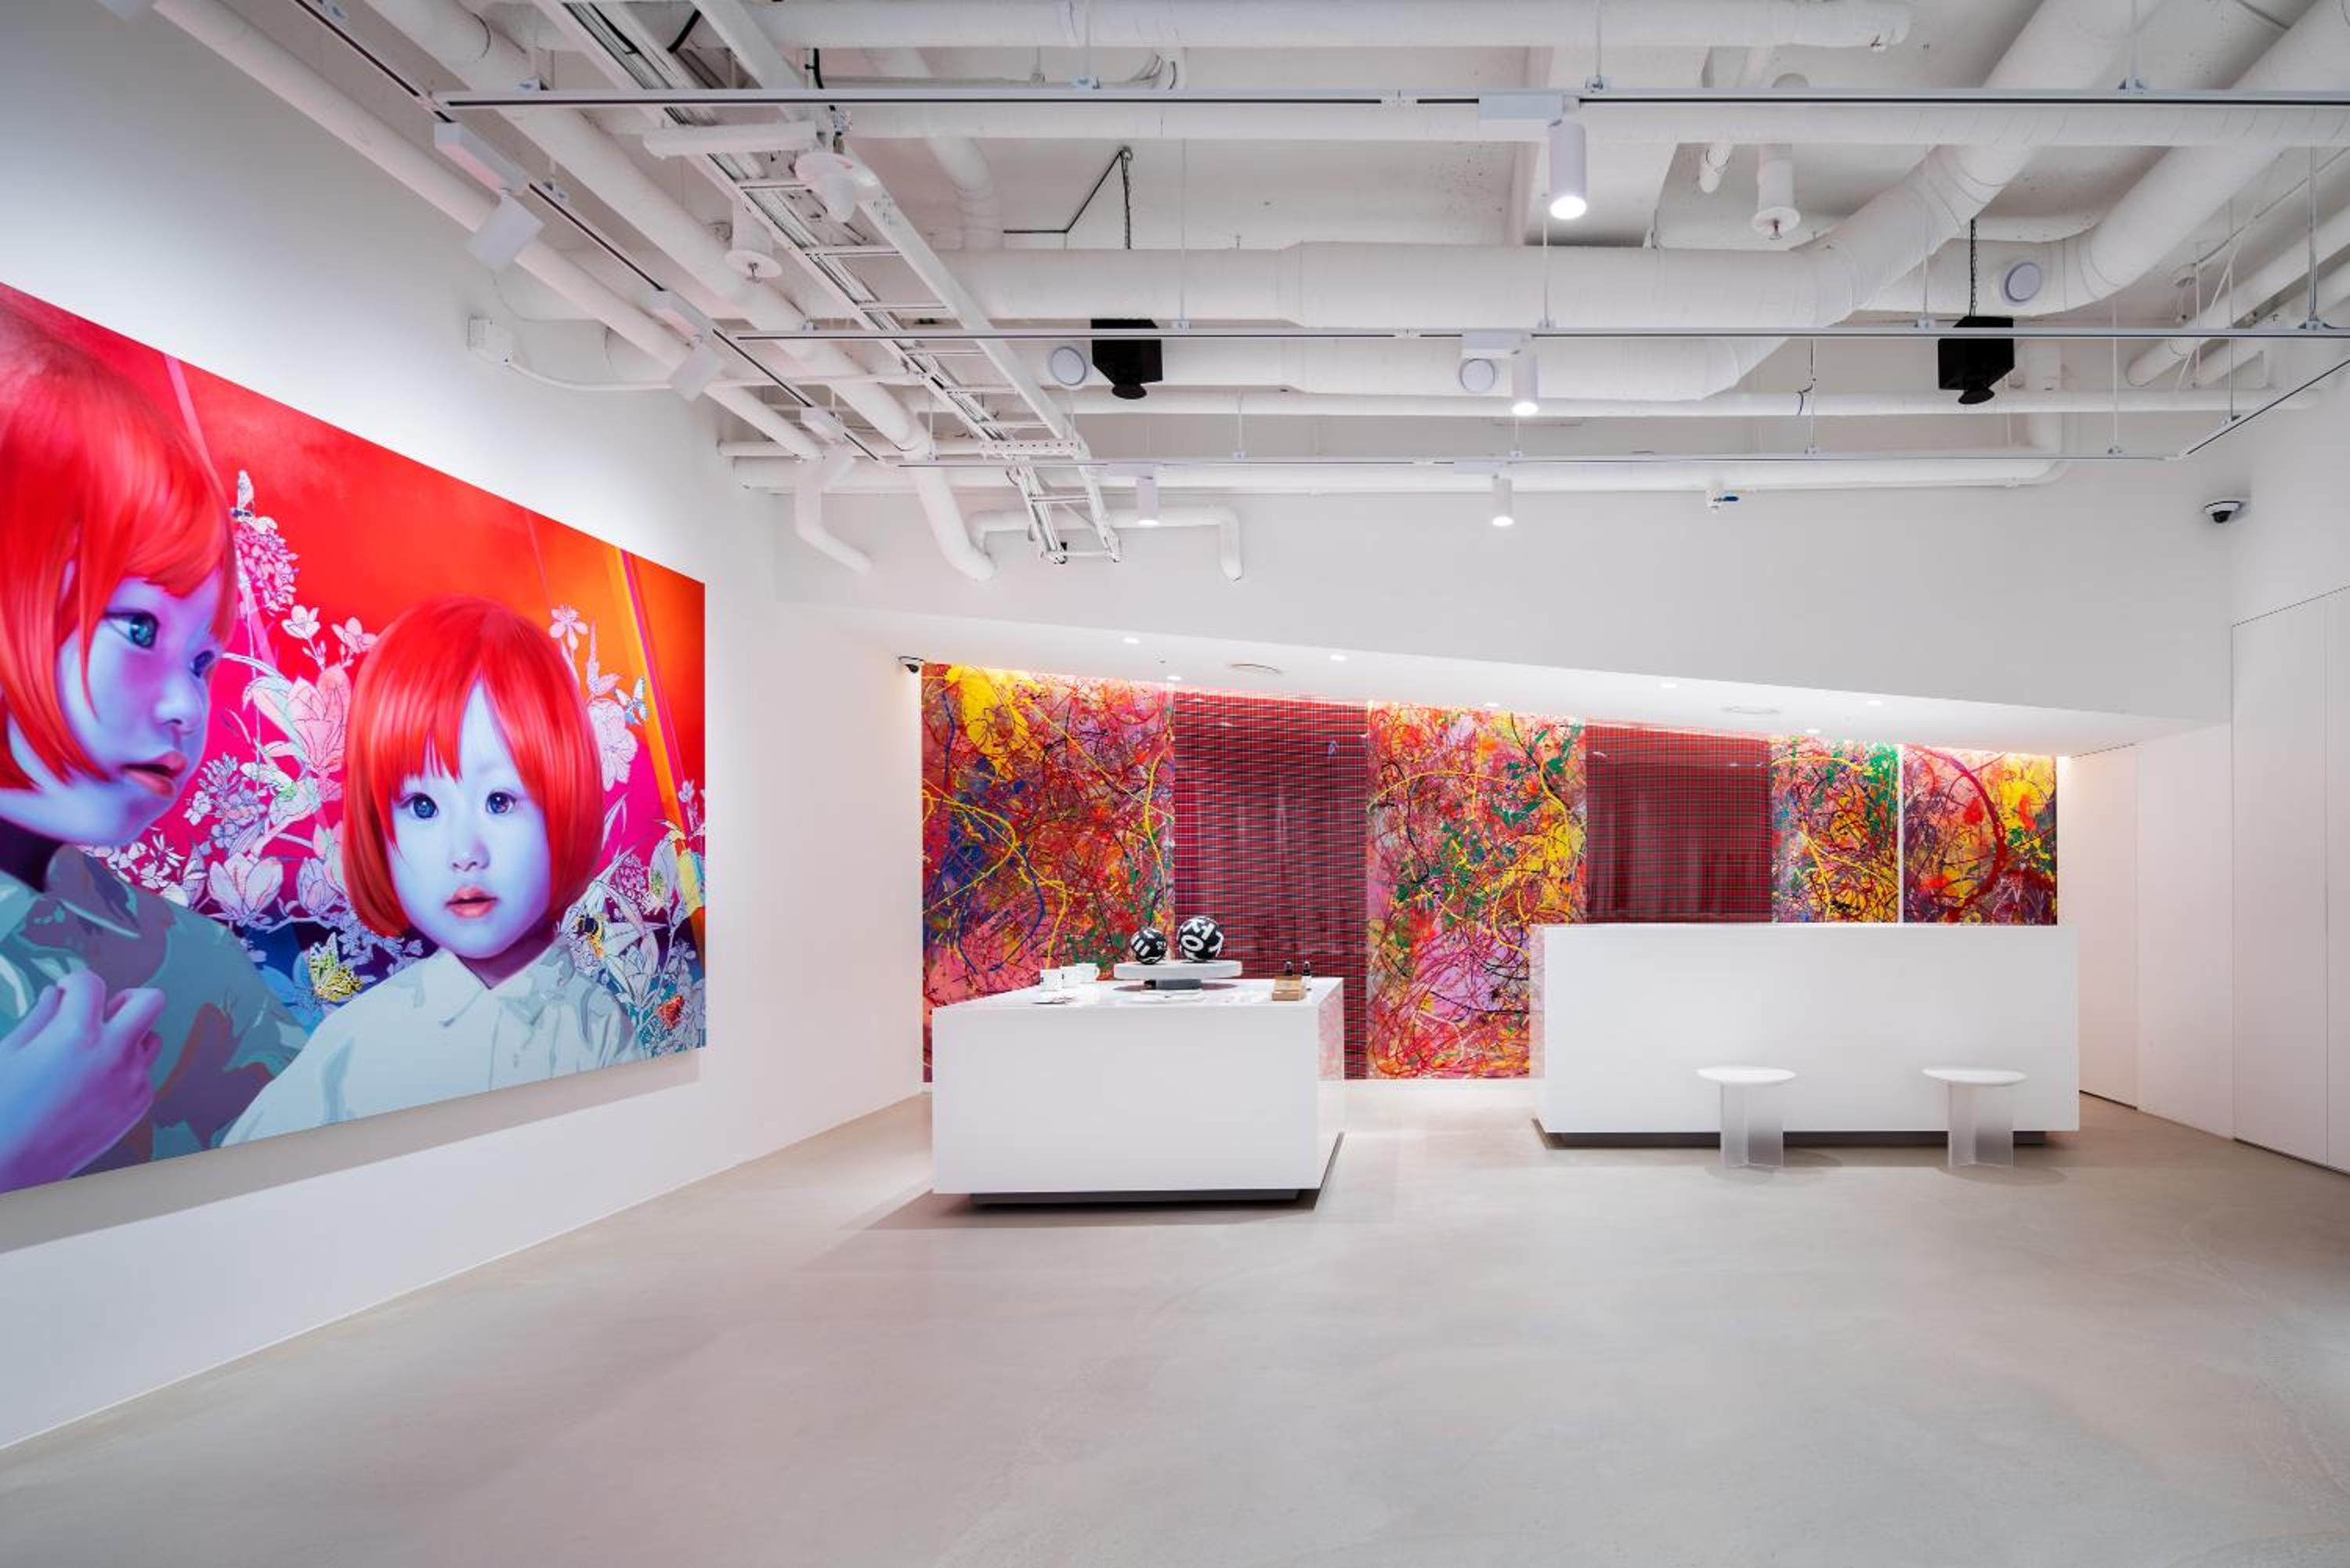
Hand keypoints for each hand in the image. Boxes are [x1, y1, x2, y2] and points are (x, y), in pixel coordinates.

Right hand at [0, 971, 165, 1192]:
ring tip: (95, 1052)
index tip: (67, 992)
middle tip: (100, 1014)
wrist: (11, 1164)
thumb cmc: (3, 1109)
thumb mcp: (10, 1053)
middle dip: (125, 1000)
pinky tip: (94, 1085)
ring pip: (152, 1038)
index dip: (74, 983)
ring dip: (130, 1036)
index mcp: (77, 1033)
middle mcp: (113, 1053)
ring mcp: (132, 1079)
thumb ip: (41, 1018)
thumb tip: (56, 995)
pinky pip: (145, 1073)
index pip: (92, 983)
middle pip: (150, 1001)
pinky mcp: (139, 1104)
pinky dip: (126, 1071)